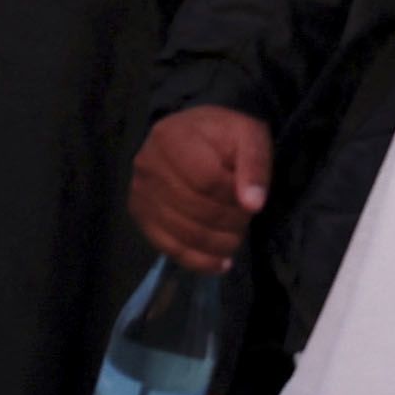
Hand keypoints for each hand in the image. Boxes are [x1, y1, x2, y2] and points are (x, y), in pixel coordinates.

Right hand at [133, 106, 272, 275]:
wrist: (194, 131)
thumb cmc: (223, 134)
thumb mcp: (248, 136)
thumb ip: (254, 166)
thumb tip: (253, 205)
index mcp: (172, 138)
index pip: (205, 180)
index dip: (232, 196)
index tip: (250, 197)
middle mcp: (148, 165)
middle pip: (193, 208)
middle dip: (229, 222)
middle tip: (247, 220)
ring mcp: (140, 192)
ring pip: (181, 232)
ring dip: (218, 243)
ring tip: (237, 237)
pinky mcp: (140, 214)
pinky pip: (167, 246)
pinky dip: (198, 260)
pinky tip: (221, 262)